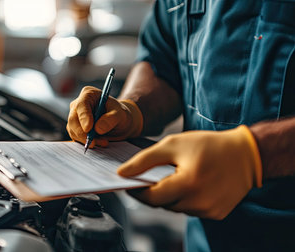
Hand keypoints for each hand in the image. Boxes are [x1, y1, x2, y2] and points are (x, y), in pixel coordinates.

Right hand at [66, 86, 142, 147]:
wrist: (118, 122)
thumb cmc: (119, 114)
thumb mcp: (120, 114)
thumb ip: (111, 119)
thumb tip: (97, 128)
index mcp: (88, 94)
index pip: (81, 105)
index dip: (84, 117)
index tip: (88, 129)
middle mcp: (78, 104)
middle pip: (73, 119)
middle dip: (83, 133)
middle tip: (94, 142)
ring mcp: (75, 117)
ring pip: (73, 130)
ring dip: (86, 139)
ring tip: (103, 142)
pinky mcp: (75, 128)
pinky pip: (76, 137)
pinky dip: (86, 142)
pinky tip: (98, 142)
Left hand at [117, 125, 261, 219]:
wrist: (247, 154)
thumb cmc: (208, 145)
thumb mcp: (173, 144)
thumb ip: (144, 160)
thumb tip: (122, 173)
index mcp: (187, 184)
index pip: (151, 197)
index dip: (137, 190)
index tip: (129, 182)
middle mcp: (199, 202)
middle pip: (162, 203)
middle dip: (154, 190)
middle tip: (154, 175)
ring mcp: (209, 211)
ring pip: (176, 208)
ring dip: (171, 195)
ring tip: (178, 176)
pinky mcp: (216, 214)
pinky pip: (191, 209)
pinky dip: (186, 199)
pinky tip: (192, 183)